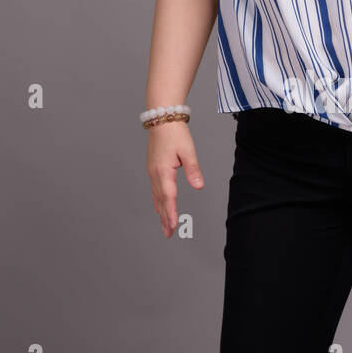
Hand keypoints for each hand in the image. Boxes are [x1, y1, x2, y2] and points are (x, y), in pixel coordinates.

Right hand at [146, 121, 203, 238]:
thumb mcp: (188, 151)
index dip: (170, 213)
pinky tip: (159, 207)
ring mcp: (152, 172)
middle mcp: (155, 174)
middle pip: (161, 201)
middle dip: (165, 218)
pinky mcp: (153, 168)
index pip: (168, 197)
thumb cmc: (175, 133)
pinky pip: (155, 189)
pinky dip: (158, 201)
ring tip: (164, 226)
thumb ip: (193, 170)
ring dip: (161, 212)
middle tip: (168, 234)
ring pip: (156, 196)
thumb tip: (199, 186)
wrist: (162, 118)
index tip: (173, 226)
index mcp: (163, 171)